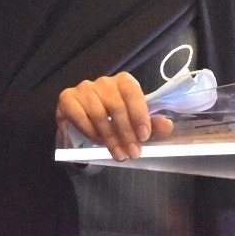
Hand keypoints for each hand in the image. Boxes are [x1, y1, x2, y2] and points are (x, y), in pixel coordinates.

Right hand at [56, 71, 173, 160]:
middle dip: (126, 133)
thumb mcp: (134, 122)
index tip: (144, 137)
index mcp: (124, 82)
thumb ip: (151, 124)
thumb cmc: (114, 118)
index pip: (133, 93)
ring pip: (99, 113)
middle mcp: (104, 81)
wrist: (83, 118)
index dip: (139, 114)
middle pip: (116, 106)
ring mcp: (84, 88)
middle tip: (132, 153)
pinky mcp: (67, 98)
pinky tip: (98, 143)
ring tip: (118, 154)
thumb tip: (167, 126)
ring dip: (110, 138)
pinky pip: (80, 116)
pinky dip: (91, 132)